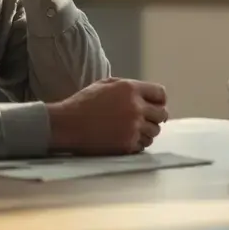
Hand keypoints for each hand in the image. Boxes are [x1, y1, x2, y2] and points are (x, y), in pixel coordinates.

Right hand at [47, 77, 169, 154]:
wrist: (67, 124)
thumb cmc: (83, 103)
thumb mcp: (106, 85)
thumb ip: (129, 87)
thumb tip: (146, 95)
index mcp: (130, 89)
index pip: (160, 93)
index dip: (159, 100)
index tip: (155, 105)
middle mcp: (135, 107)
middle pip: (162, 114)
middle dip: (155, 117)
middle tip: (147, 120)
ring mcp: (133, 127)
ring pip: (154, 131)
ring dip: (147, 131)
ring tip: (133, 129)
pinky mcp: (127, 144)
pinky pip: (143, 144)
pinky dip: (138, 142)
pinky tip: (126, 138)